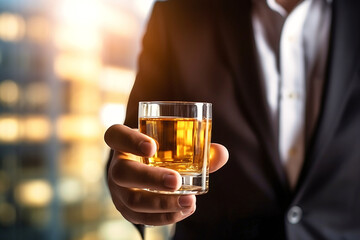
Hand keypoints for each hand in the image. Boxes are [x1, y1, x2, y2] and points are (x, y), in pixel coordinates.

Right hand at [104, 124, 227, 225]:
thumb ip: (197, 147)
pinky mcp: (127, 210)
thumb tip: (221, 153)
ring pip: (132, 201)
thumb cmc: (161, 154)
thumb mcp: (172, 145)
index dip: (130, 141)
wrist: (144, 173)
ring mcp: (119, 191)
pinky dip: (165, 216)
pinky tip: (184, 210)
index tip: (152, 147)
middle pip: (123, 173)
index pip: (116, 135)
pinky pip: (142, 218)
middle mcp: (116, 166)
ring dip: (162, 203)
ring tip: (189, 202)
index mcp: (123, 143)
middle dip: (150, 179)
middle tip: (176, 181)